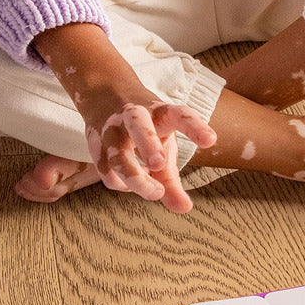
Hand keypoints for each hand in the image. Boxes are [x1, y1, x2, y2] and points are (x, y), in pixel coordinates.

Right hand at [82, 87, 216, 212]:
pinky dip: (122, 184)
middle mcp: (134, 115)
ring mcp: (111, 129)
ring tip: (156, 193)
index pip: (179, 115)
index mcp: (159, 112)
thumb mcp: (162, 147)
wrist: (104, 96)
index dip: (194, 128)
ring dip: (135, 176)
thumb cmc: (144, 128)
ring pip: (118, 153)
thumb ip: (172, 181)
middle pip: (138, 125)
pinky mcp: (94, 144)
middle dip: (147, 143)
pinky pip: (107, 171)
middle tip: (160, 164)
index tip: (210, 141)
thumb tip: (184, 209)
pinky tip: (130, 185)